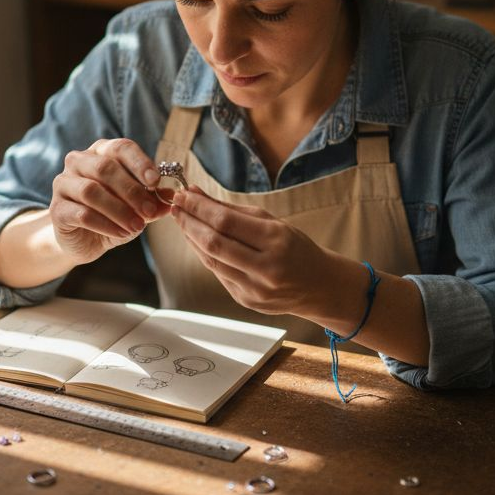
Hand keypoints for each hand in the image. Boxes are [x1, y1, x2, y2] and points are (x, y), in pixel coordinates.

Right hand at [50, 138, 169, 264]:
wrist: (85, 240)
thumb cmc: (113, 215)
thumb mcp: (137, 207)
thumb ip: (152, 200)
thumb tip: (172, 197)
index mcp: (101, 152)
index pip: (121, 148)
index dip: (139, 163)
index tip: (156, 181)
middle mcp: (79, 161)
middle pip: (105, 168)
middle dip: (132, 191)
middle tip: (150, 211)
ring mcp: (64, 183)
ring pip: (92, 191)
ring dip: (119, 210)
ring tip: (137, 227)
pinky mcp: (57, 209)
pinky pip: (82, 214)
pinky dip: (106, 224)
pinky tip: (121, 233)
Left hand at [170, 187, 343, 316]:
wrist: (319, 287)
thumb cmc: (296, 248)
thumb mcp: (273, 223)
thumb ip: (233, 210)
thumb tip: (196, 193)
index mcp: (276, 241)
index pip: (226, 222)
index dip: (199, 208)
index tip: (183, 195)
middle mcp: (266, 268)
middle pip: (214, 243)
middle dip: (189, 222)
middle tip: (176, 206)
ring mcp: (254, 288)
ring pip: (211, 261)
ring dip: (192, 239)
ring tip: (182, 221)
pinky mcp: (246, 301)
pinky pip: (218, 274)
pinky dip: (205, 255)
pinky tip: (197, 241)